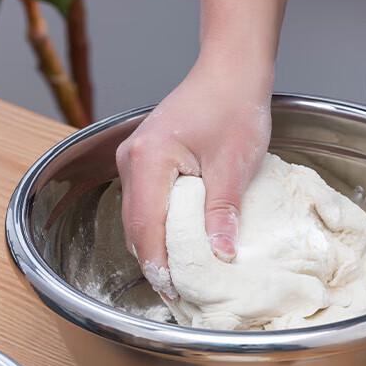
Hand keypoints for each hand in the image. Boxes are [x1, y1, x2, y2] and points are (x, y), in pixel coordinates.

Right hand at [116, 53, 271, 295]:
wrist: (230, 71)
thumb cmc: (234, 106)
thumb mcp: (234, 163)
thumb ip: (222, 211)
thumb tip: (220, 254)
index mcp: (148, 159)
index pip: (146, 227)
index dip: (160, 264)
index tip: (176, 293)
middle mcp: (131, 159)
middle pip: (135, 226)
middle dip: (156, 261)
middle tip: (180, 294)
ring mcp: (135, 158)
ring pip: (138, 217)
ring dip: (157, 246)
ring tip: (182, 275)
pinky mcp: (146, 159)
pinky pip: (146, 202)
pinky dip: (159, 226)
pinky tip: (180, 243)